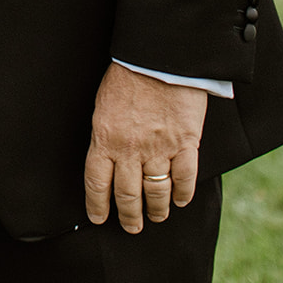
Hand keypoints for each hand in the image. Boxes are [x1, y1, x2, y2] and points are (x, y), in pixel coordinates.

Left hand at [84, 62, 206, 232]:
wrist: (159, 56)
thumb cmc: (127, 76)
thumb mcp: (104, 105)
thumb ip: (105, 136)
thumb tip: (107, 161)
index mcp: (105, 138)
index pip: (97, 184)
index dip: (97, 206)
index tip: (99, 219)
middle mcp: (130, 149)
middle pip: (128, 196)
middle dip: (130, 216)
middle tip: (132, 226)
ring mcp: (159, 149)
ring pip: (157, 193)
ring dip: (157, 210)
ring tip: (157, 216)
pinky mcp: (185, 144)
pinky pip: (185, 180)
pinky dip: (182, 195)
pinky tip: (180, 200)